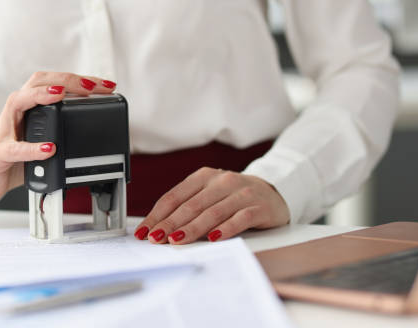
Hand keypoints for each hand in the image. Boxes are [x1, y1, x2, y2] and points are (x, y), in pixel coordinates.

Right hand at [0, 71, 116, 204]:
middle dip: (66, 80)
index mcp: (29, 108)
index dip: (78, 80)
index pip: (53, 82)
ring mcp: (4, 131)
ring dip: (41, 95)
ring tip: (62, 95)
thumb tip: (93, 129)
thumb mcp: (40, 140)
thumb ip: (60, 132)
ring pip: (18, 101)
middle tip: (91, 85)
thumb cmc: (12, 158)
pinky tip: (50, 148)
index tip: (105, 85)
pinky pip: (14, 148)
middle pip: (37, 82)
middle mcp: (16, 113)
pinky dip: (32, 147)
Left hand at [133, 168, 289, 243]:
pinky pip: (240, 219)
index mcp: (203, 177)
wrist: (273, 191)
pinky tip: (214, 238)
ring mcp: (241, 193)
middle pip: (191, 205)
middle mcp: (221, 181)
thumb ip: (188, 207)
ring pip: (212, 212)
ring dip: (192, 228)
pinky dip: (226, 229)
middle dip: (170, 223)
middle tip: (155, 238)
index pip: (174, 196)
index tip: (144, 231)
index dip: (157, 215)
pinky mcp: (258, 207)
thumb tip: (159, 228)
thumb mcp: (209, 195)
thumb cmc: (233, 196)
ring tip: (177, 240)